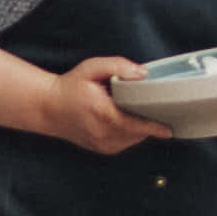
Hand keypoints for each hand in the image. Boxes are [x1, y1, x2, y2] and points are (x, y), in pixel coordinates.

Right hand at [36, 64, 172, 155]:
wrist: (47, 108)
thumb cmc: (70, 86)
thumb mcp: (91, 68)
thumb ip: (118, 66)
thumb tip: (142, 73)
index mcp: (101, 112)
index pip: (133, 124)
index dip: (153, 128)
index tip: (169, 130)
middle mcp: (102, 132)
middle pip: (137, 131)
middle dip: (148, 121)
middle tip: (153, 107)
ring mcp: (101, 143)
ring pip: (133, 139)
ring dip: (139, 128)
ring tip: (133, 110)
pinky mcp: (102, 149)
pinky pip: (125, 142)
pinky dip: (130, 133)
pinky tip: (124, 120)